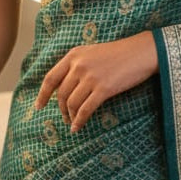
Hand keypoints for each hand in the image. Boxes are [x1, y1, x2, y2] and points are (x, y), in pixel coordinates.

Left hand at [35, 31, 158, 132]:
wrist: (141, 51)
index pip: (51, 78)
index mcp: (74, 55)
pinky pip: (85, 109)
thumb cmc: (119, 53)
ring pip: (72, 103)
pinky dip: (80, 121)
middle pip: (61, 94)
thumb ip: (77, 65)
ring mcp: (91, 77)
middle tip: (65, 118)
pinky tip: (78, 127)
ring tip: (72, 122)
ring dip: (70, 116)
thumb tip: (64, 87)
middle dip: (61, 109)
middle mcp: (79, 65)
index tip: (39, 107)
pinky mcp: (104, 88)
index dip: (43, 95)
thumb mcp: (92, 53)